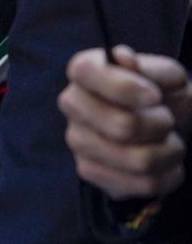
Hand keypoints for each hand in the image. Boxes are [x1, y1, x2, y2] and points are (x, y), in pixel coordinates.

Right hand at [58, 46, 190, 199]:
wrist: (163, 124)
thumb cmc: (161, 94)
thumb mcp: (166, 74)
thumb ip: (149, 67)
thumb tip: (124, 58)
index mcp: (83, 71)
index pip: (86, 74)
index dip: (125, 88)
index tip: (155, 97)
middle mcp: (71, 104)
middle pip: (122, 126)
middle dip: (161, 124)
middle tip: (167, 119)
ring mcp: (77, 140)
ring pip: (139, 160)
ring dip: (170, 152)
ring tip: (171, 141)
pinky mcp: (90, 172)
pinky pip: (143, 184)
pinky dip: (169, 174)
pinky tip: (166, 162)